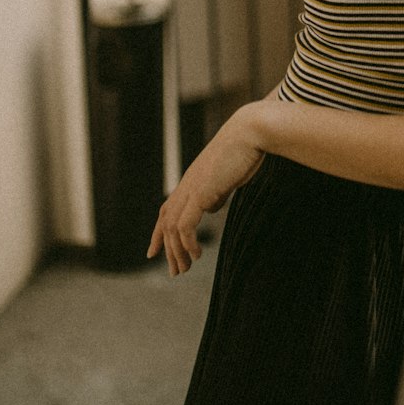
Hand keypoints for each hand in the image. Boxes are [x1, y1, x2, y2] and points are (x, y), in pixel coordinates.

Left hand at [147, 106, 264, 275]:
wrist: (250, 133)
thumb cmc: (245, 151)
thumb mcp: (227, 177)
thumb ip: (217, 192)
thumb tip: (211, 207)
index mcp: (191, 182)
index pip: (166, 210)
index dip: (158, 233)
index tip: (153, 253)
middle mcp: (186, 186)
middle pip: (165, 222)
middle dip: (167, 250)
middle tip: (175, 272)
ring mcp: (191, 189)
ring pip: (172, 227)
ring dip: (176, 252)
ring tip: (184, 268)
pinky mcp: (200, 193)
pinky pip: (185, 225)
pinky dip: (188, 243)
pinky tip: (197, 254)